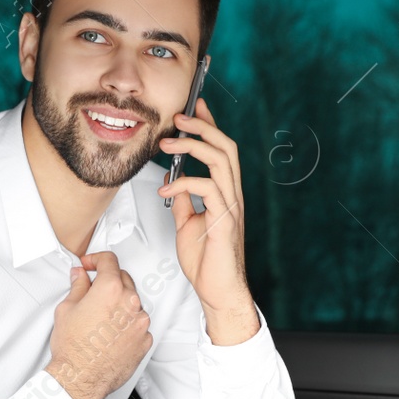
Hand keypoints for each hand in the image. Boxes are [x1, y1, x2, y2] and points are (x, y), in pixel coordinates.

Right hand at [45, 251, 152, 398]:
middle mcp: (130, 303)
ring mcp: (141, 322)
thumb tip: (80, 275)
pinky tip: (111, 334)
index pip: (109, 260)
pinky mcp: (145, 340)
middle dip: (108, 281)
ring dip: (120, 304)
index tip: (91, 265)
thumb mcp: (67, 309)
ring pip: (133, 303)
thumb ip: (78, 286)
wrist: (81, 378)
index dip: (96, 259)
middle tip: (93, 292)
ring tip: (101, 319)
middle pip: (123, 279)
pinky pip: (138, 324)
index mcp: (110, 289)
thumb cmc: (73, 347)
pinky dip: (127, 324)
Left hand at [156, 96, 257, 340]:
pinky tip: (166, 191)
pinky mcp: (225, 221)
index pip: (222, 150)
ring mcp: (231, 207)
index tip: (194, 106)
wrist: (217, 292)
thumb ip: (183, 202)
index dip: (210, 125)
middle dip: (202, 127)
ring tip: (167, 144)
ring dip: (192, 147)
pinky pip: (208, 190)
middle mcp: (232, 195)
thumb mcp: (187, 225)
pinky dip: (184, 184)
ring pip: (221, 161)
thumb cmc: (207, 263)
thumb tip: (172, 183)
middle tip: (178, 117)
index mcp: (225, 193)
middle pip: (226, 147)